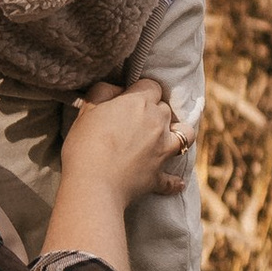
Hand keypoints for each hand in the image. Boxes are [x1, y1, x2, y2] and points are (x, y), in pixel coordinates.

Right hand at [60, 78, 190, 205]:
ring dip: (179, 134)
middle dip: (155, 111)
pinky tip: (177, 183)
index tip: (128, 99)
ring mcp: (162, 149)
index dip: (141, 90)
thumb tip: (117, 89)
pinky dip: (174, 182)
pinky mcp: (159, 175)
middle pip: (165, 108)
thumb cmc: (85, 144)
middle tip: (137, 120)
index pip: (152, 86)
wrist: (93, 184)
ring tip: (167, 139)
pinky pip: (172, 179)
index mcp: (140, 103)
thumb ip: (103, 91)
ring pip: (185, 134)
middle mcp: (157, 123)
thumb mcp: (88, 109)